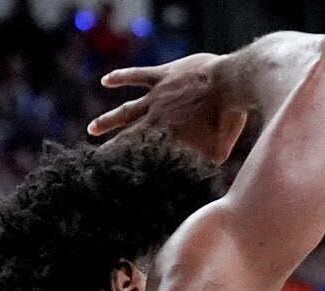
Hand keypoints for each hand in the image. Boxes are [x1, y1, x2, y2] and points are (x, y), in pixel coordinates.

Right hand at [88, 56, 249, 163]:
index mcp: (167, 136)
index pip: (141, 153)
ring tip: (93, 128)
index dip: (127, 162)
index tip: (113, 173)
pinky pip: (137, 75)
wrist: (230, 83)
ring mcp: (157, 95)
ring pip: (126, 109)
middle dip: (111, 146)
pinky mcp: (162, 75)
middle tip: (96, 157)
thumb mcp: (218, 150)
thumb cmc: (228, 119)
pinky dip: (120, 77)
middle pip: (127, 134)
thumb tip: (202, 181)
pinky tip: (106, 80)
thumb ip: (205, 164)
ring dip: (109, 119)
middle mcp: (156, 117)